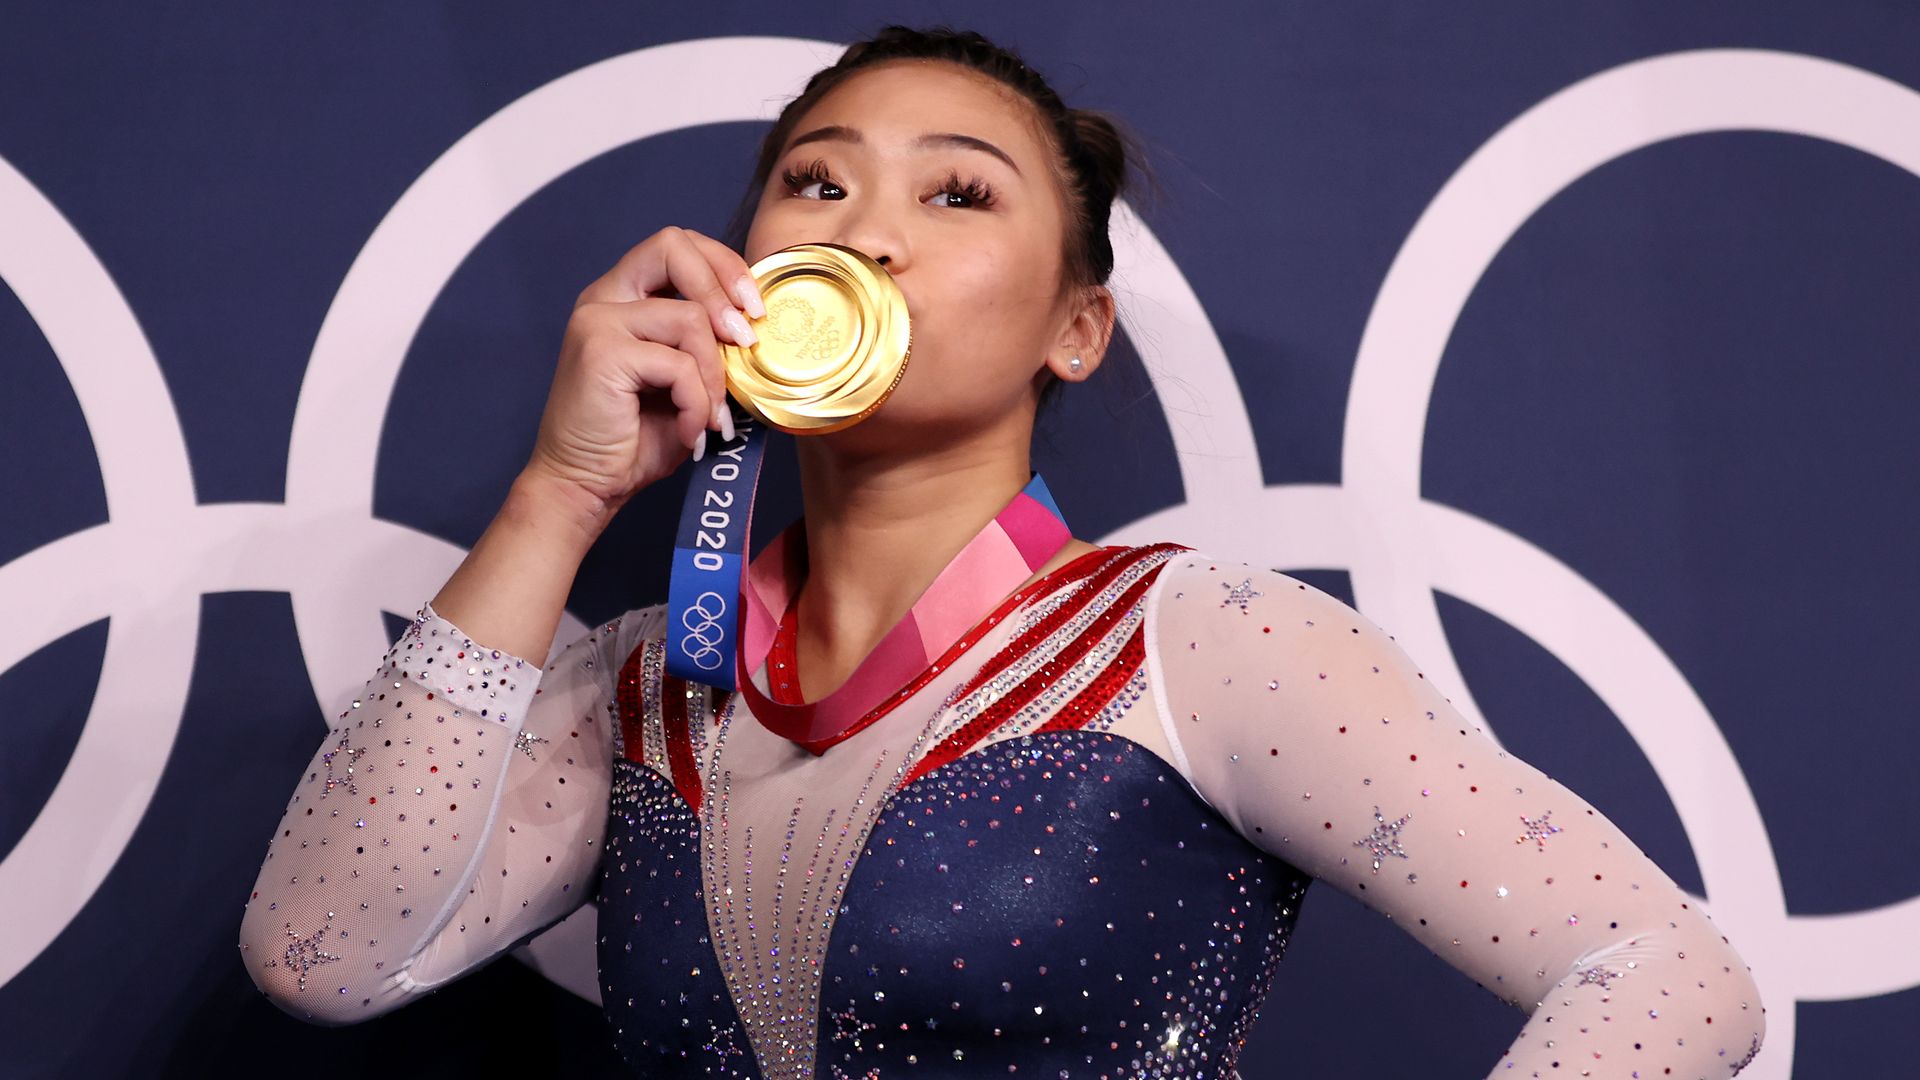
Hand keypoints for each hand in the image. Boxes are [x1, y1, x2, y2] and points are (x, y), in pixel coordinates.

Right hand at [521, 226, 765, 514]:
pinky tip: (687, 431)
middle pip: (673, 246)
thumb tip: (754, 328)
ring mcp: (598, 320)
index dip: (722, 265)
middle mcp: (604, 298)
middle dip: (723, 288)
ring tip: (708, 417)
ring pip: (689, 318)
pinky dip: (695, 403)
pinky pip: (678, 364)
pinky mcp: (600, 351)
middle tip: (745, 339)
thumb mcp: (684, 382)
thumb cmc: (634, 439)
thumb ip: (707, 347)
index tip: (753, 309)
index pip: (677, 246)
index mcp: (623, 297)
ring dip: (713, 374)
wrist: (585, 485)